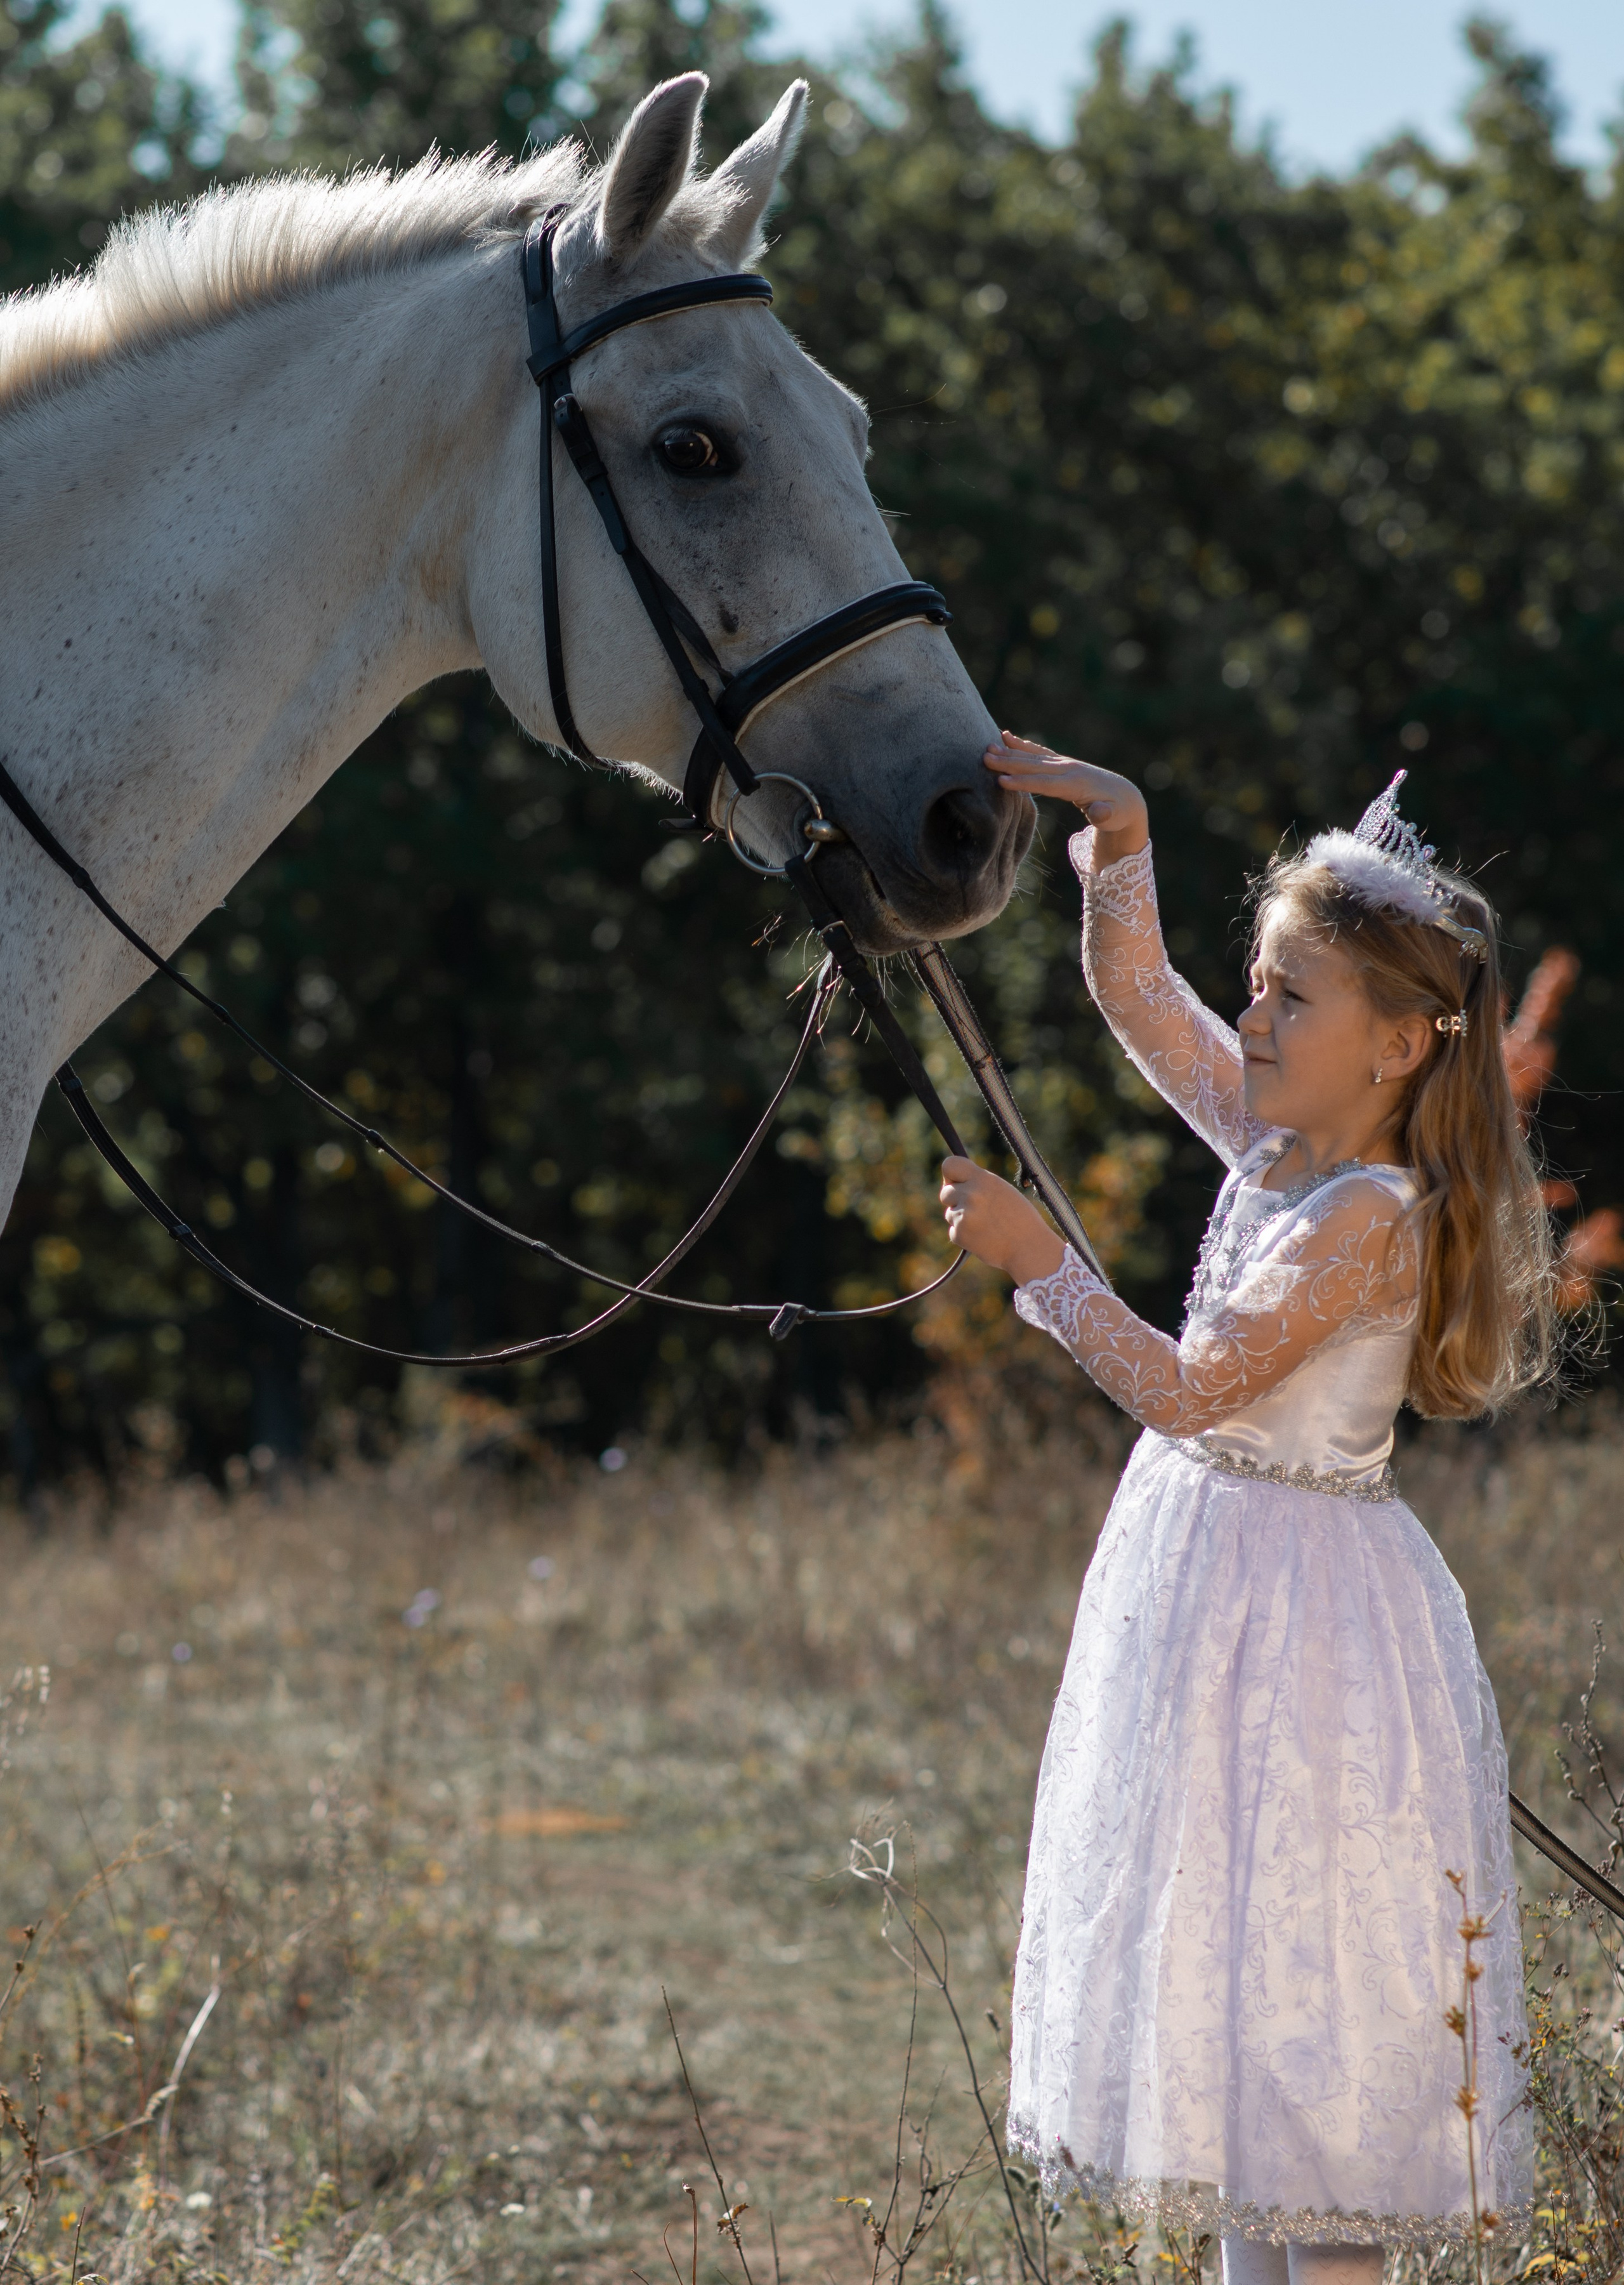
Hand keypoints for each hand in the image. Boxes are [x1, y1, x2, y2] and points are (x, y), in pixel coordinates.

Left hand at [939, 1156, 1065, 1284]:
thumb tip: (955, 1183)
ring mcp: (963, 1215)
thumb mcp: (1003, 1191)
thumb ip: (979, 1184)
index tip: (956, 1183)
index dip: (950, 1175)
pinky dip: (965, 1236)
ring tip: (986, 1226)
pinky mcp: (959, 1234)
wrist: (1028, 1248)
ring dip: (962, 1219)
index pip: (949, 1165)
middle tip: (975, 1210)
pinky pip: (953, 1231)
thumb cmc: (1020, 1219)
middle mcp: (970, 1194)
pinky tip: (983, 1238)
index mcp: (983, 1179)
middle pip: (945, 1193)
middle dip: (955, 1201)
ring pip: (949, 1213)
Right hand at [982, 732, 1148, 864]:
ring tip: (989, 745)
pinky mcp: (1061, 763)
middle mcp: (1068, 769)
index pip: (1045, 783)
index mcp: (1076, 784)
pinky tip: (1007, 736)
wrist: (1124, 796)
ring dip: (1010, 751)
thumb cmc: (1117, 812)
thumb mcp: (1114, 818)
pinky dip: (1022, 744)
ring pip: (1033, 756)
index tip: (1001, 781)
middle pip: (1034, 766)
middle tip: (985, 757)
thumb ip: (1104, 815)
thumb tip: (1099, 812)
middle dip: (1009, 762)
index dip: (1024, 783)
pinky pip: (1038, 752)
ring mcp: (1064, 763)